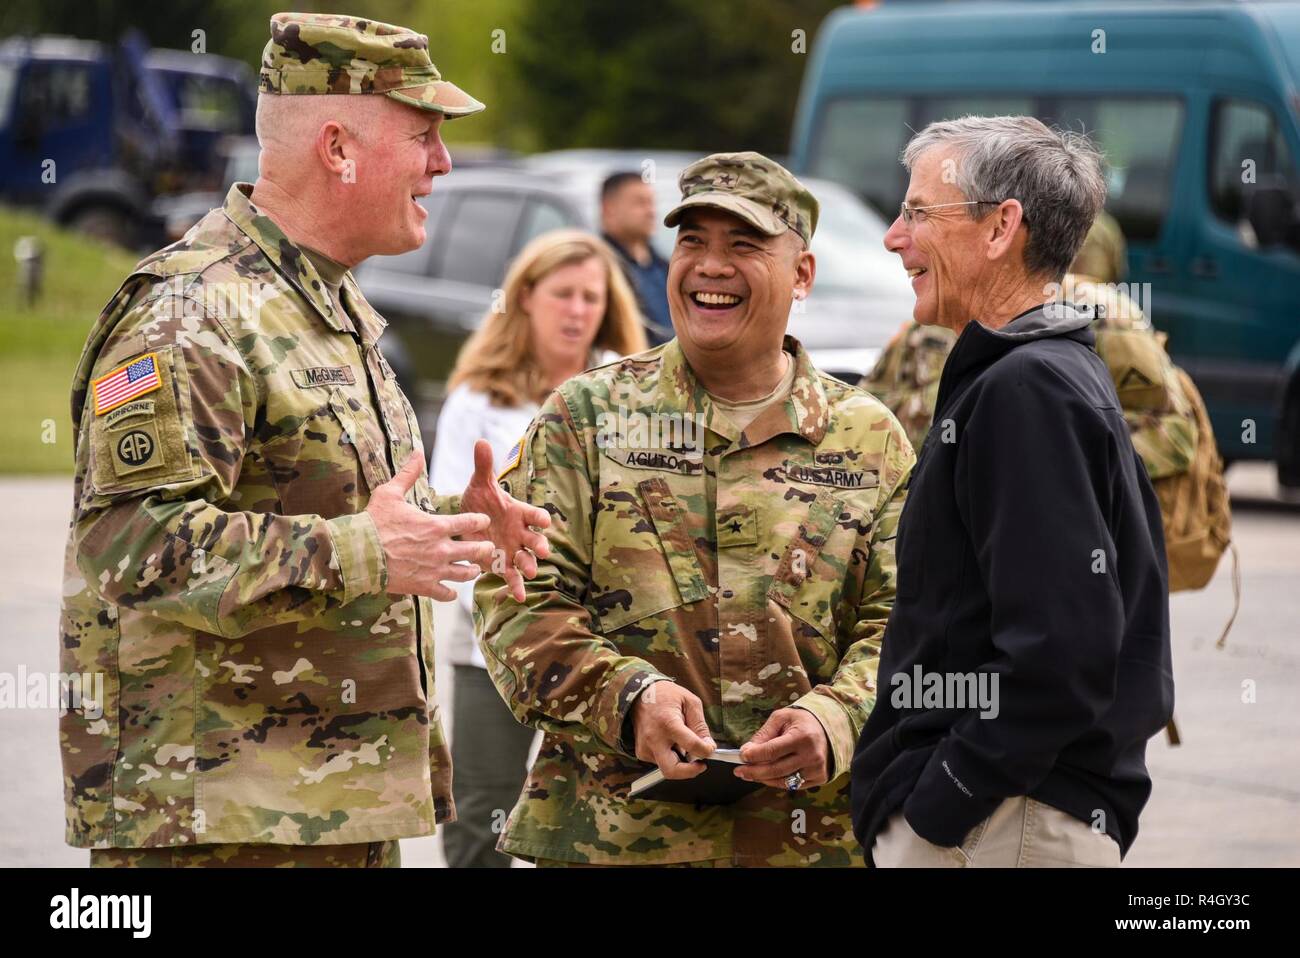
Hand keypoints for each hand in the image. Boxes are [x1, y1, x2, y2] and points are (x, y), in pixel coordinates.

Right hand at [366, 453, 495, 600]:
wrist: (358, 554)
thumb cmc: (373, 522)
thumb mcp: (389, 493)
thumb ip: (407, 474)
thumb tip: (417, 452)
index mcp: (436, 525)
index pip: (470, 522)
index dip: (480, 521)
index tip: (483, 521)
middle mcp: (441, 549)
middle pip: (476, 550)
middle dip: (484, 548)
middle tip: (486, 547)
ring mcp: (434, 570)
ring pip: (465, 574)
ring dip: (471, 571)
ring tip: (472, 569)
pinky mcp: (424, 587)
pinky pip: (446, 594)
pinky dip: (451, 593)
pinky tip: (451, 590)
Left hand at [459, 439, 551, 602]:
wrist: (469, 520)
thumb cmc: (480, 500)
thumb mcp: (479, 484)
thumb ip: (483, 466)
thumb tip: (480, 442)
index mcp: (519, 512)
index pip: (534, 514)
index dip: (540, 518)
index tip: (545, 522)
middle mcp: (521, 532)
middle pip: (535, 539)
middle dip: (539, 545)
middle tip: (543, 550)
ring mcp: (513, 550)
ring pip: (526, 559)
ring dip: (530, 566)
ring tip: (532, 574)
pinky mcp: (503, 565)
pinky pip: (512, 576)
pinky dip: (516, 586)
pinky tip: (518, 597)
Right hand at [632, 681, 715, 779]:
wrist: (639, 694)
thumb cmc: (665, 695)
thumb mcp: (690, 702)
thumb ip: (700, 725)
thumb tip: (708, 746)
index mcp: (668, 723)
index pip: (691, 746)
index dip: (706, 750)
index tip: (710, 749)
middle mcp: (654, 738)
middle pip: (672, 771)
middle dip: (690, 772)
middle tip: (700, 765)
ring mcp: (645, 747)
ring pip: (668, 767)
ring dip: (680, 761)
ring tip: (681, 743)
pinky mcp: (642, 752)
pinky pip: (661, 762)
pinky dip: (670, 756)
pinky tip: (670, 742)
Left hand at [736, 708, 830, 789]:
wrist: (829, 730)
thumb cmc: (802, 722)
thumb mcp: (782, 718)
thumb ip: (764, 734)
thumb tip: (747, 751)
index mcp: (802, 737)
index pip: (772, 751)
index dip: (754, 755)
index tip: (741, 756)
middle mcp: (811, 755)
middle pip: (775, 770)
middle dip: (753, 771)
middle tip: (739, 771)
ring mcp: (816, 769)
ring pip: (782, 781)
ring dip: (763, 778)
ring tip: (749, 774)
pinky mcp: (819, 778)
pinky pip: (792, 785)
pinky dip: (776, 781)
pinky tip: (767, 775)